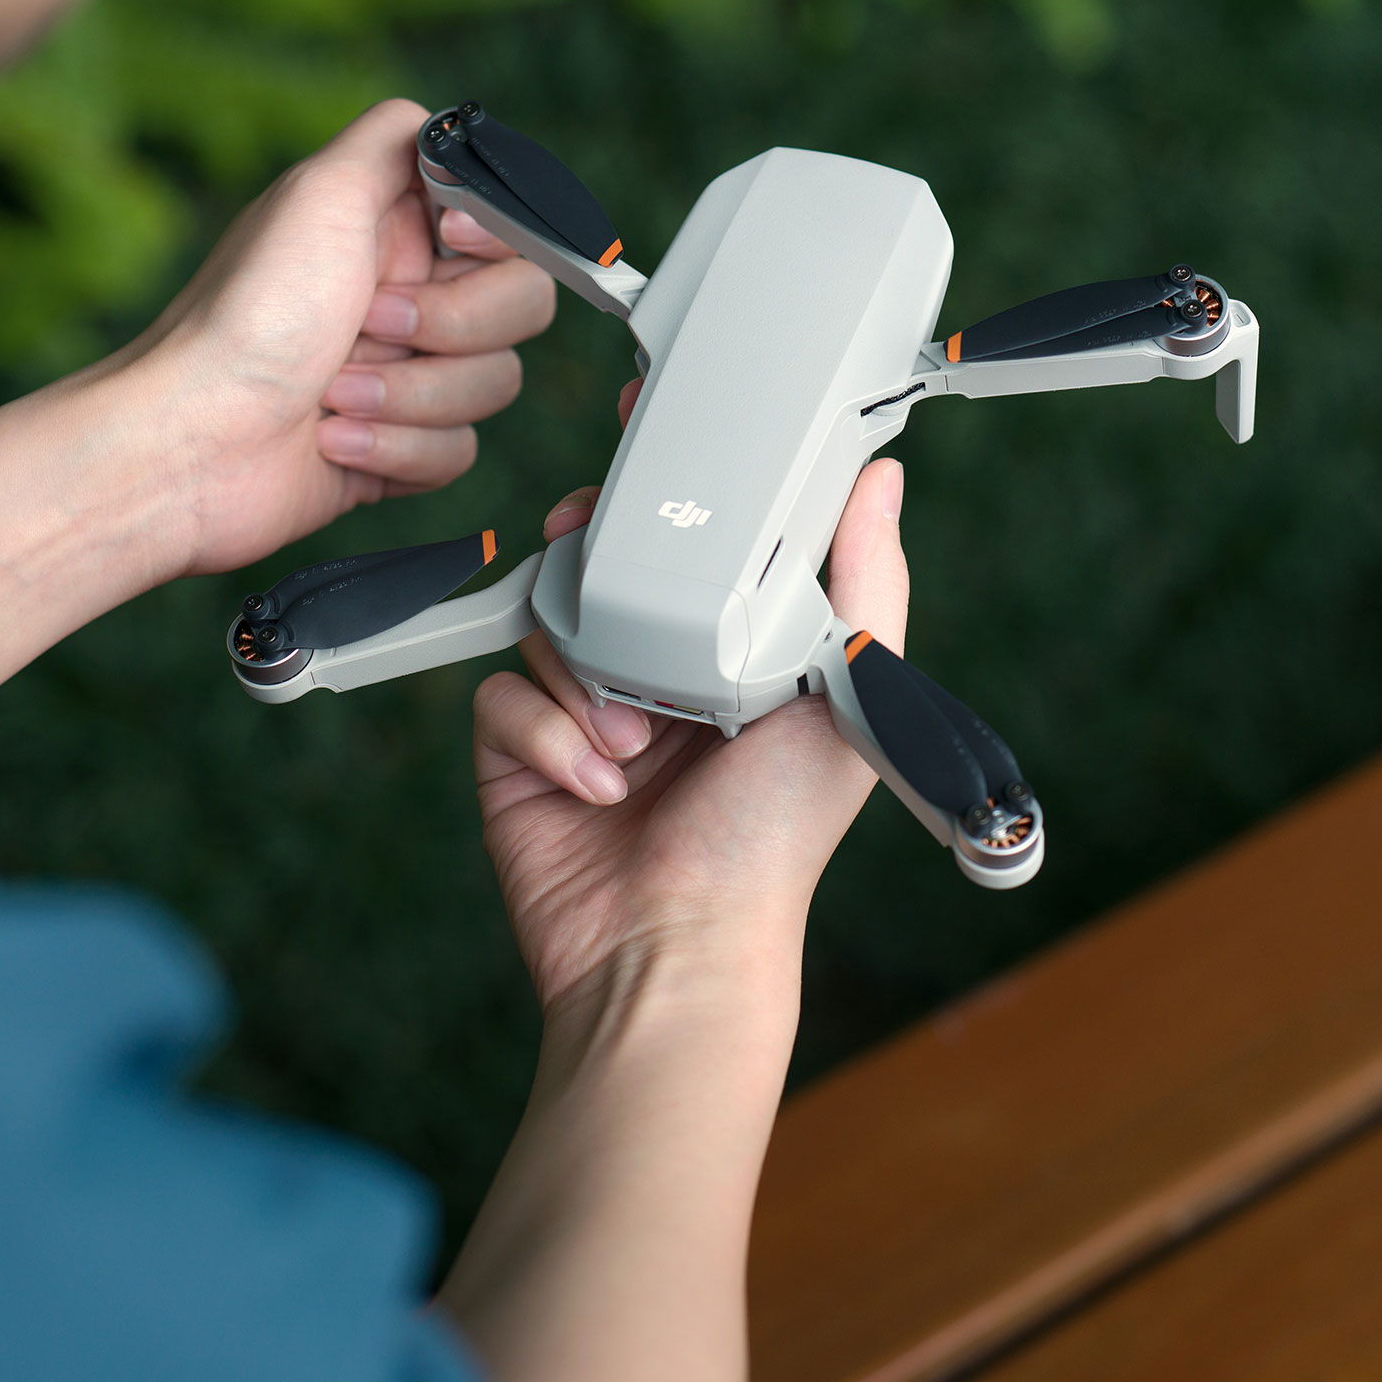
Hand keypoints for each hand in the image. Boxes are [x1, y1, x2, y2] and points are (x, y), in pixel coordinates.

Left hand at [101, 97, 556, 580]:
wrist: (192, 442)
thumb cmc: (247, 316)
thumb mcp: (318, 193)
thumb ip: (397, 139)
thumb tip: (453, 126)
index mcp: (397, 229)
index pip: (513, 226)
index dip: (497, 241)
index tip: (447, 243)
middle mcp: (411, 294)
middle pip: (522, 304)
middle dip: (449, 326)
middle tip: (368, 323)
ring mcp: (408, 373)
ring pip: (495, 384)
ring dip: (410, 394)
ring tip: (333, 392)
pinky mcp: (400, 446)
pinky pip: (459, 450)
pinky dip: (394, 449)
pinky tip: (330, 440)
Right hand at [470, 454, 909, 1011]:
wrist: (679, 949)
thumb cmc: (774, 841)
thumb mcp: (848, 694)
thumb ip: (864, 580)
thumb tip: (881, 477)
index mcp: (731, 651)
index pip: (694, 542)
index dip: (672, 490)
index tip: (654, 432)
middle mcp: (655, 674)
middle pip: (603, 562)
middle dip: (598, 548)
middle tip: (596, 539)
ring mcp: (579, 711)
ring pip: (546, 617)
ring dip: (586, 670)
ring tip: (634, 738)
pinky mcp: (518, 754)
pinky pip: (500, 693)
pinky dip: (545, 732)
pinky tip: (596, 782)